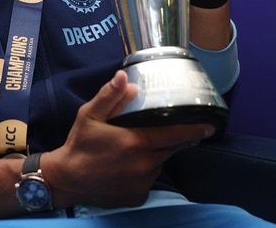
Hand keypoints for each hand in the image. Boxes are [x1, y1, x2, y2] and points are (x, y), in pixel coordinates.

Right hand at [41, 71, 214, 208]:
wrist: (65, 180)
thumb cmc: (79, 145)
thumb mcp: (90, 115)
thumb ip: (110, 96)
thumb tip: (126, 78)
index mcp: (136, 142)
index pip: (175, 134)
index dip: (194, 130)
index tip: (210, 127)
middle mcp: (144, 165)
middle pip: (169, 149)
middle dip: (170, 140)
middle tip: (160, 132)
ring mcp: (142, 184)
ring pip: (159, 165)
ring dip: (154, 156)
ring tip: (133, 151)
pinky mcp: (138, 197)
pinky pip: (148, 181)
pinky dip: (143, 173)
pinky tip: (126, 168)